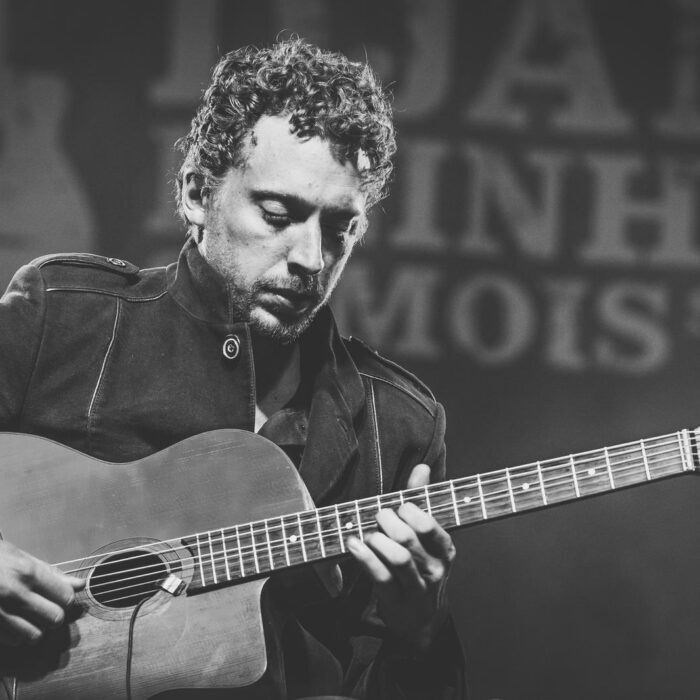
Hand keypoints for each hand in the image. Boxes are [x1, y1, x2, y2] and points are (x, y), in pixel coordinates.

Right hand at [0, 541, 84, 645]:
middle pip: (54, 618)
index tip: (60, 597)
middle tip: (46, 608)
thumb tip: (79, 584)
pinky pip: (13, 641)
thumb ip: (52, 573)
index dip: (65, 598)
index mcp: (27, 572)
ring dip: (36, 628)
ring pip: (34, 635)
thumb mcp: (21, 558)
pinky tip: (11, 622)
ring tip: (29, 616)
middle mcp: (14, 594)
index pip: (65, 597)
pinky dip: (16, 635)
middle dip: (53, 615)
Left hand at [346, 463, 455, 653]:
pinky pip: (380, 577)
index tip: (397, 506)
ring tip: (368, 533)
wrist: (421, 620)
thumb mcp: (426, 536)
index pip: (429, 523)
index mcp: (445, 548)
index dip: (409, 510)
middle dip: (387, 522)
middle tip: (378, 517)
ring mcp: (417, 587)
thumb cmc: (421, 567)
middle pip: (408, 538)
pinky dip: (364, 558)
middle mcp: (435, 568)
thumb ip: (421, 500)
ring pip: (397, 557)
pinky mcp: (397, 601)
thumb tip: (422, 467)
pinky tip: (353, 544)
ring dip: (377, 540)